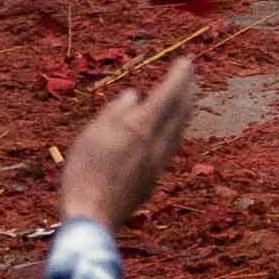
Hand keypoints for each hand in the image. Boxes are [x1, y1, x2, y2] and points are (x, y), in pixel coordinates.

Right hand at [52, 53, 198, 236]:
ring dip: (185, 112)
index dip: (179, 76)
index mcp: (142, 127)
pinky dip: (175, 131)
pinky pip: (171, 148)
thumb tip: (135, 96)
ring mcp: (157, 164)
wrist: (93, 217)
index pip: (168, 94)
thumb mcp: (92, 134)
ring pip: (179, 131)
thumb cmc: (85, 172)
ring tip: (188, 100)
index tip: (187, 61)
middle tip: (193, 76)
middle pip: (180, 113)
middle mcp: (156, 144)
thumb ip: (115, 111)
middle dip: (188, 91)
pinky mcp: (152, 180)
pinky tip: (170, 133)